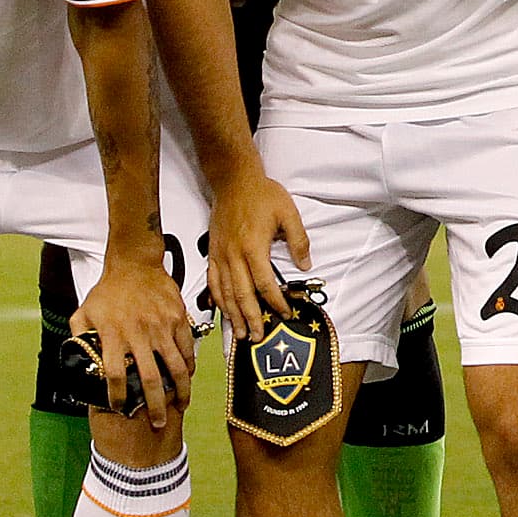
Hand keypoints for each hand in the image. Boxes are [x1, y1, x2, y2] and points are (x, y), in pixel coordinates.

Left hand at [71, 254, 198, 428]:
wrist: (134, 262)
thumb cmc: (108, 289)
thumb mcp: (84, 311)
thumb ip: (79, 336)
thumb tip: (77, 359)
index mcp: (112, 335)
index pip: (113, 375)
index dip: (117, 396)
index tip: (121, 408)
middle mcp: (138, 334)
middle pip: (150, 379)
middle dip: (155, 406)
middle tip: (157, 423)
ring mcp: (161, 327)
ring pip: (176, 367)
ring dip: (180, 391)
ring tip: (180, 406)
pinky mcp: (177, 319)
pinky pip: (187, 348)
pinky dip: (189, 366)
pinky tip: (188, 377)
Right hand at [207, 172, 309, 339]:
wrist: (233, 180)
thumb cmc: (262, 194)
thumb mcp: (288, 212)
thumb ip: (299, 240)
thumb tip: (305, 266)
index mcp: (253, 247)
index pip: (265, 284)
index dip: (275, 302)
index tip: (285, 312)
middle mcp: (234, 255)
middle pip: (242, 294)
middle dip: (251, 318)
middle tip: (258, 336)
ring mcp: (220, 255)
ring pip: (225, 292)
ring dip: (232, 315)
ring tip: (239, 333)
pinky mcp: (212, 252)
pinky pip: (213, 281)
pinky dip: (218, 298)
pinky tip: (223, 310)